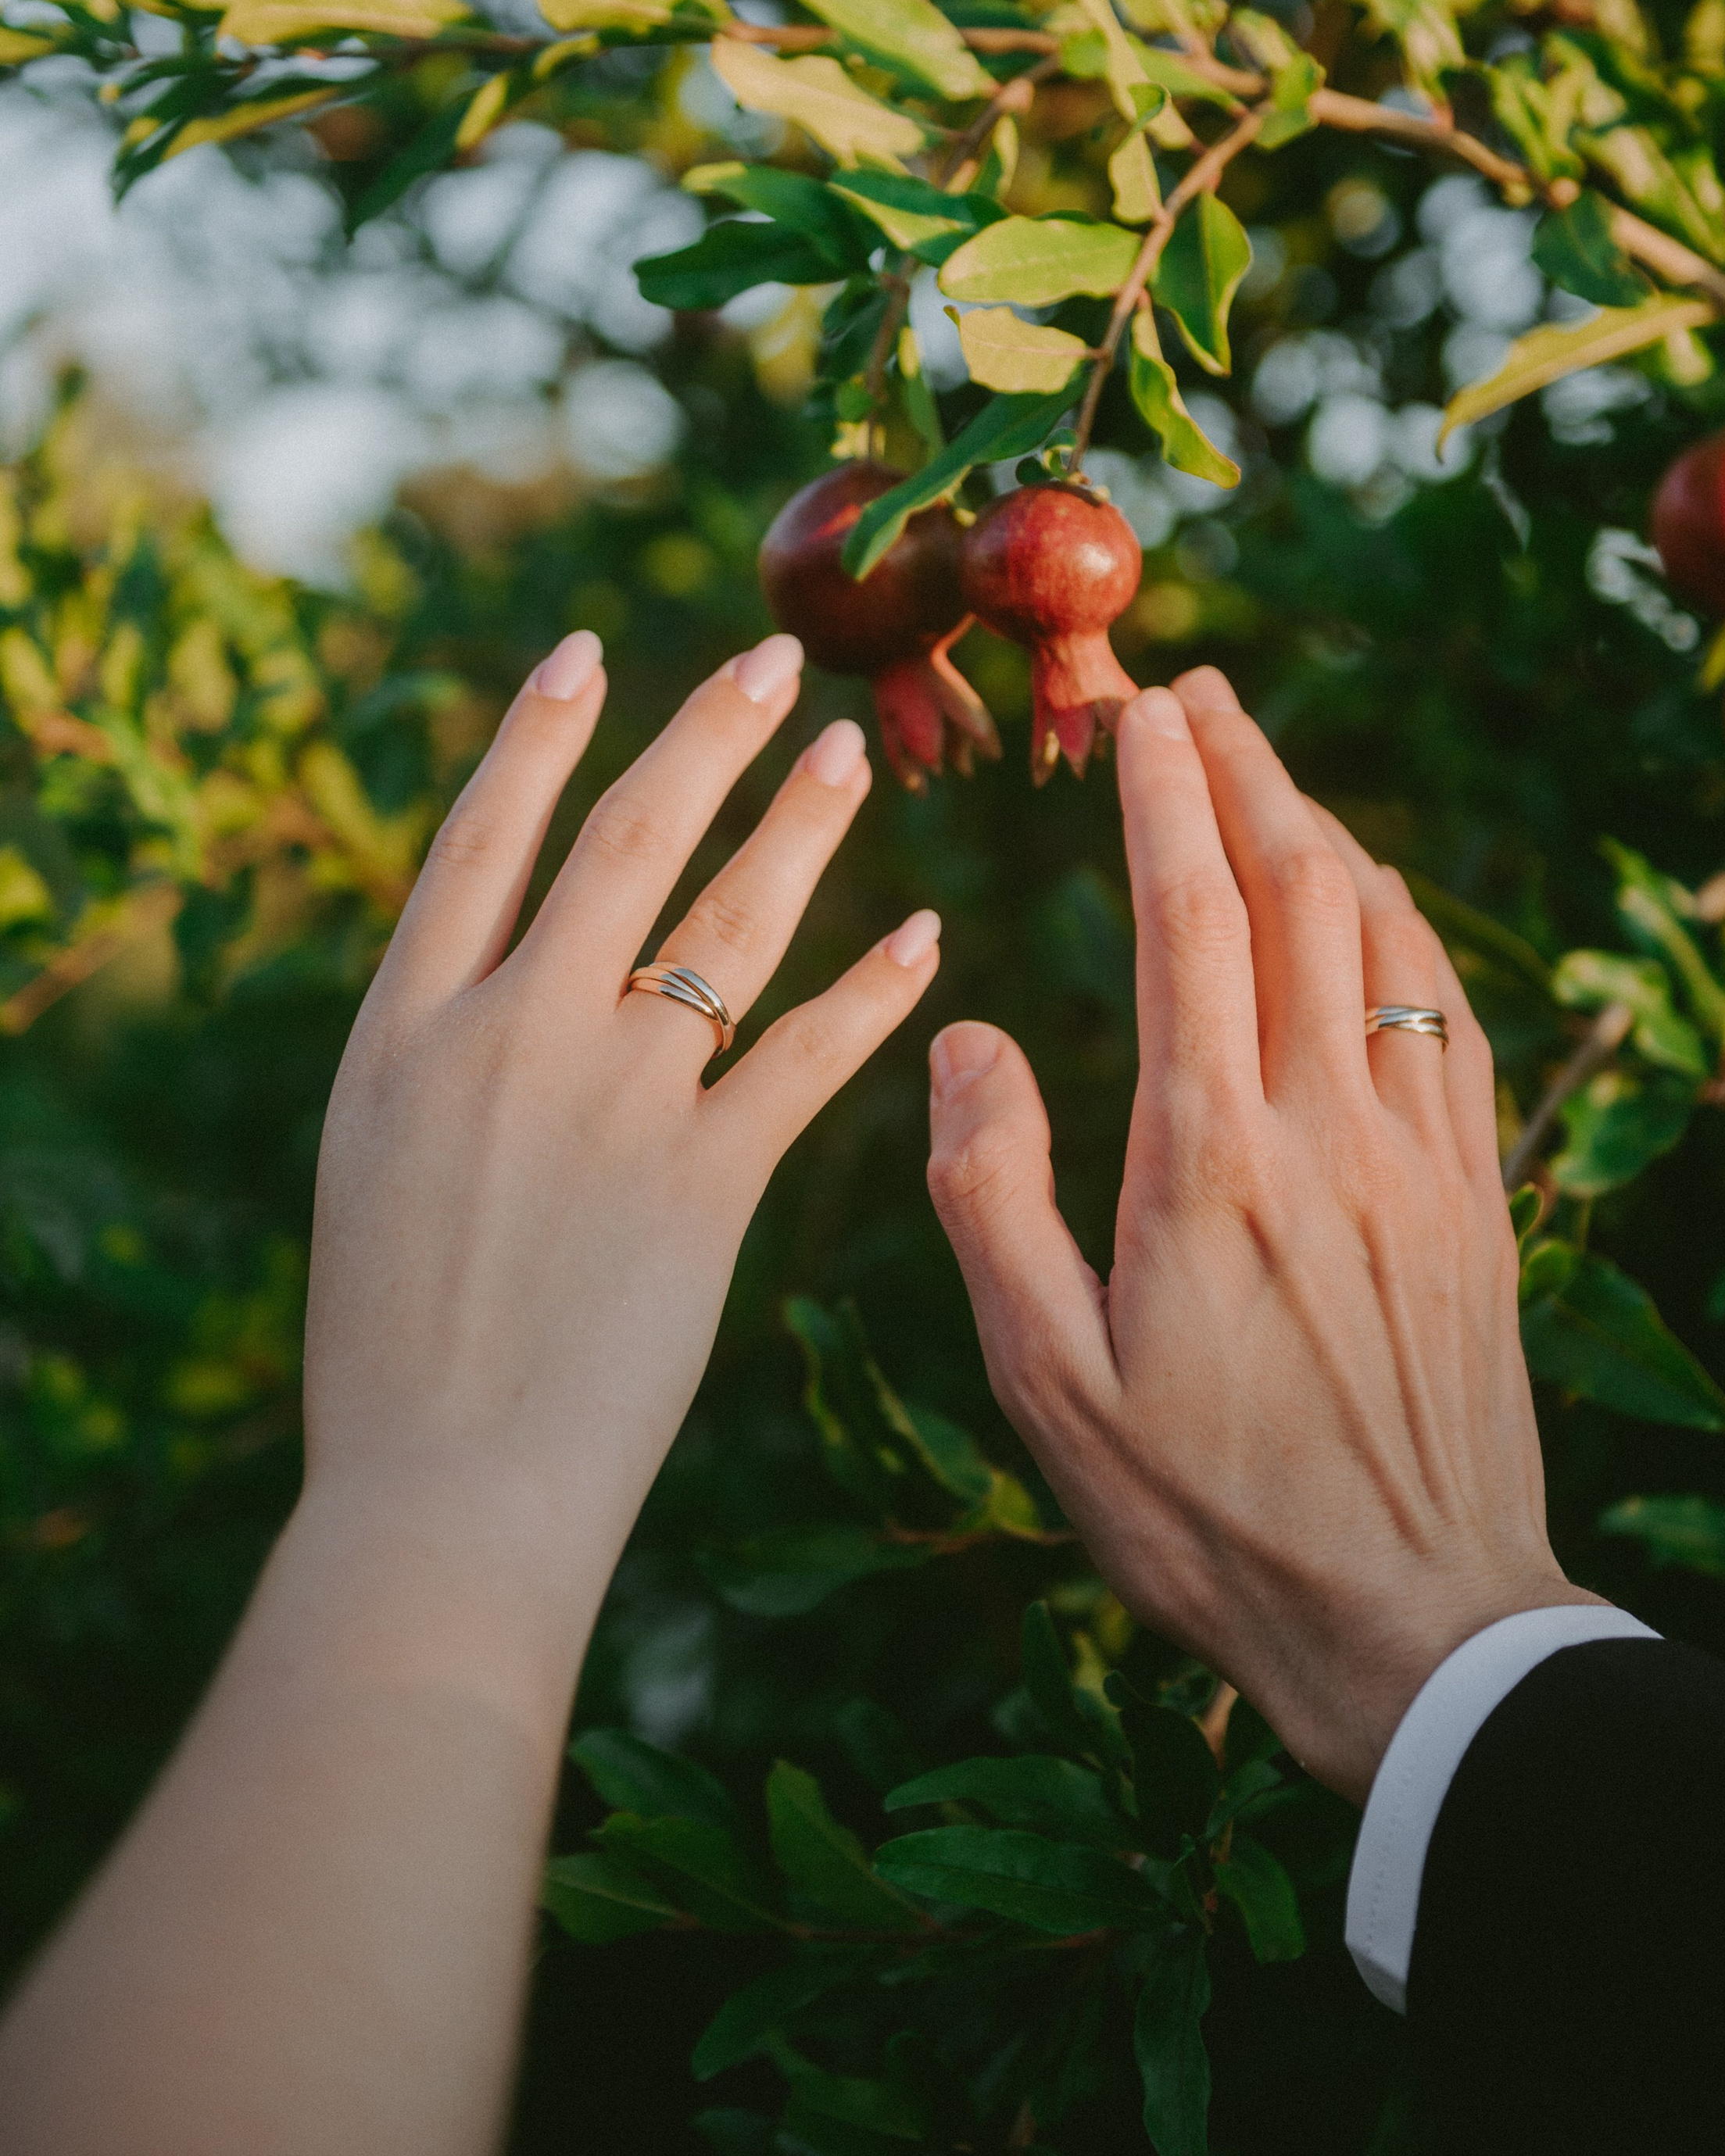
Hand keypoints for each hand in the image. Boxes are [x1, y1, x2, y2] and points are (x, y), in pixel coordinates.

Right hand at [308, 624, 939, 1662]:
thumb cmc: (389, 1357)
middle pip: (623, 842)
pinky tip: (921, 938)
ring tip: (855, 752)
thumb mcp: (371, 1169)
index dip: (537, 738)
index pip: (479, 841)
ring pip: (725, 921)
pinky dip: (871, 991)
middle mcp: (505, 1036)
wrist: (435, 1502)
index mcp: (401, 1031)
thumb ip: (439, 1059)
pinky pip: (806, 1055)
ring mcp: (607, 1102)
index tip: (590, 653)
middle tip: (778, 657)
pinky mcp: (703, 1183)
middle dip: (705, 735)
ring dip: (800, 825)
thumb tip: (495, 975)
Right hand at [924, 666, 1594, 1803]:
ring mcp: (1423, 1158)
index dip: (1166, 794)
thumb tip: (964, 1035)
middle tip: (1197, 692)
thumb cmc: (1206, 1518)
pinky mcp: (1478, 1201)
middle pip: (1300, 891)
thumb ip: (991, 1197)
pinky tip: (1374, 908)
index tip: (1138, 706)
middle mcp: (1330, 1129)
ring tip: (1266, 772)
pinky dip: (1404, 929)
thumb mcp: (1047, 1382)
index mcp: (1209, 1160)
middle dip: (1246, 771)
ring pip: (1386, 937)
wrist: (1417, 1624)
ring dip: (1324, 832)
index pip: (1192, 919)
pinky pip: (1451, 1016)